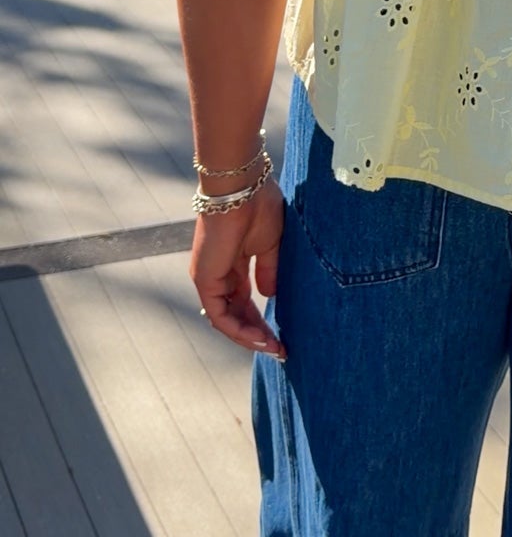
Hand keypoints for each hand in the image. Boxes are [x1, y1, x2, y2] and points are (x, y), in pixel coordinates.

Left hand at [190, 177, 286, 359]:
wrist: (241, 187)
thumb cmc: (258, 206)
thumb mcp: (271, 245)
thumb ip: (268, 271)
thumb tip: (271, 296)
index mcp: (232, 264)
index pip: (244, 301)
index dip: (262, 319)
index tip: (282, 335)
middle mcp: (217, 274)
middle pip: (236, 314)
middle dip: (258, 333)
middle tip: (279, 349)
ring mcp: (208, 278)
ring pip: (226, 320)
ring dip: (249, 337)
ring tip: (273, 348)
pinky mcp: (204, 279)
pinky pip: (220, 316)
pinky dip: (238, 330)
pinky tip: (259, 338)